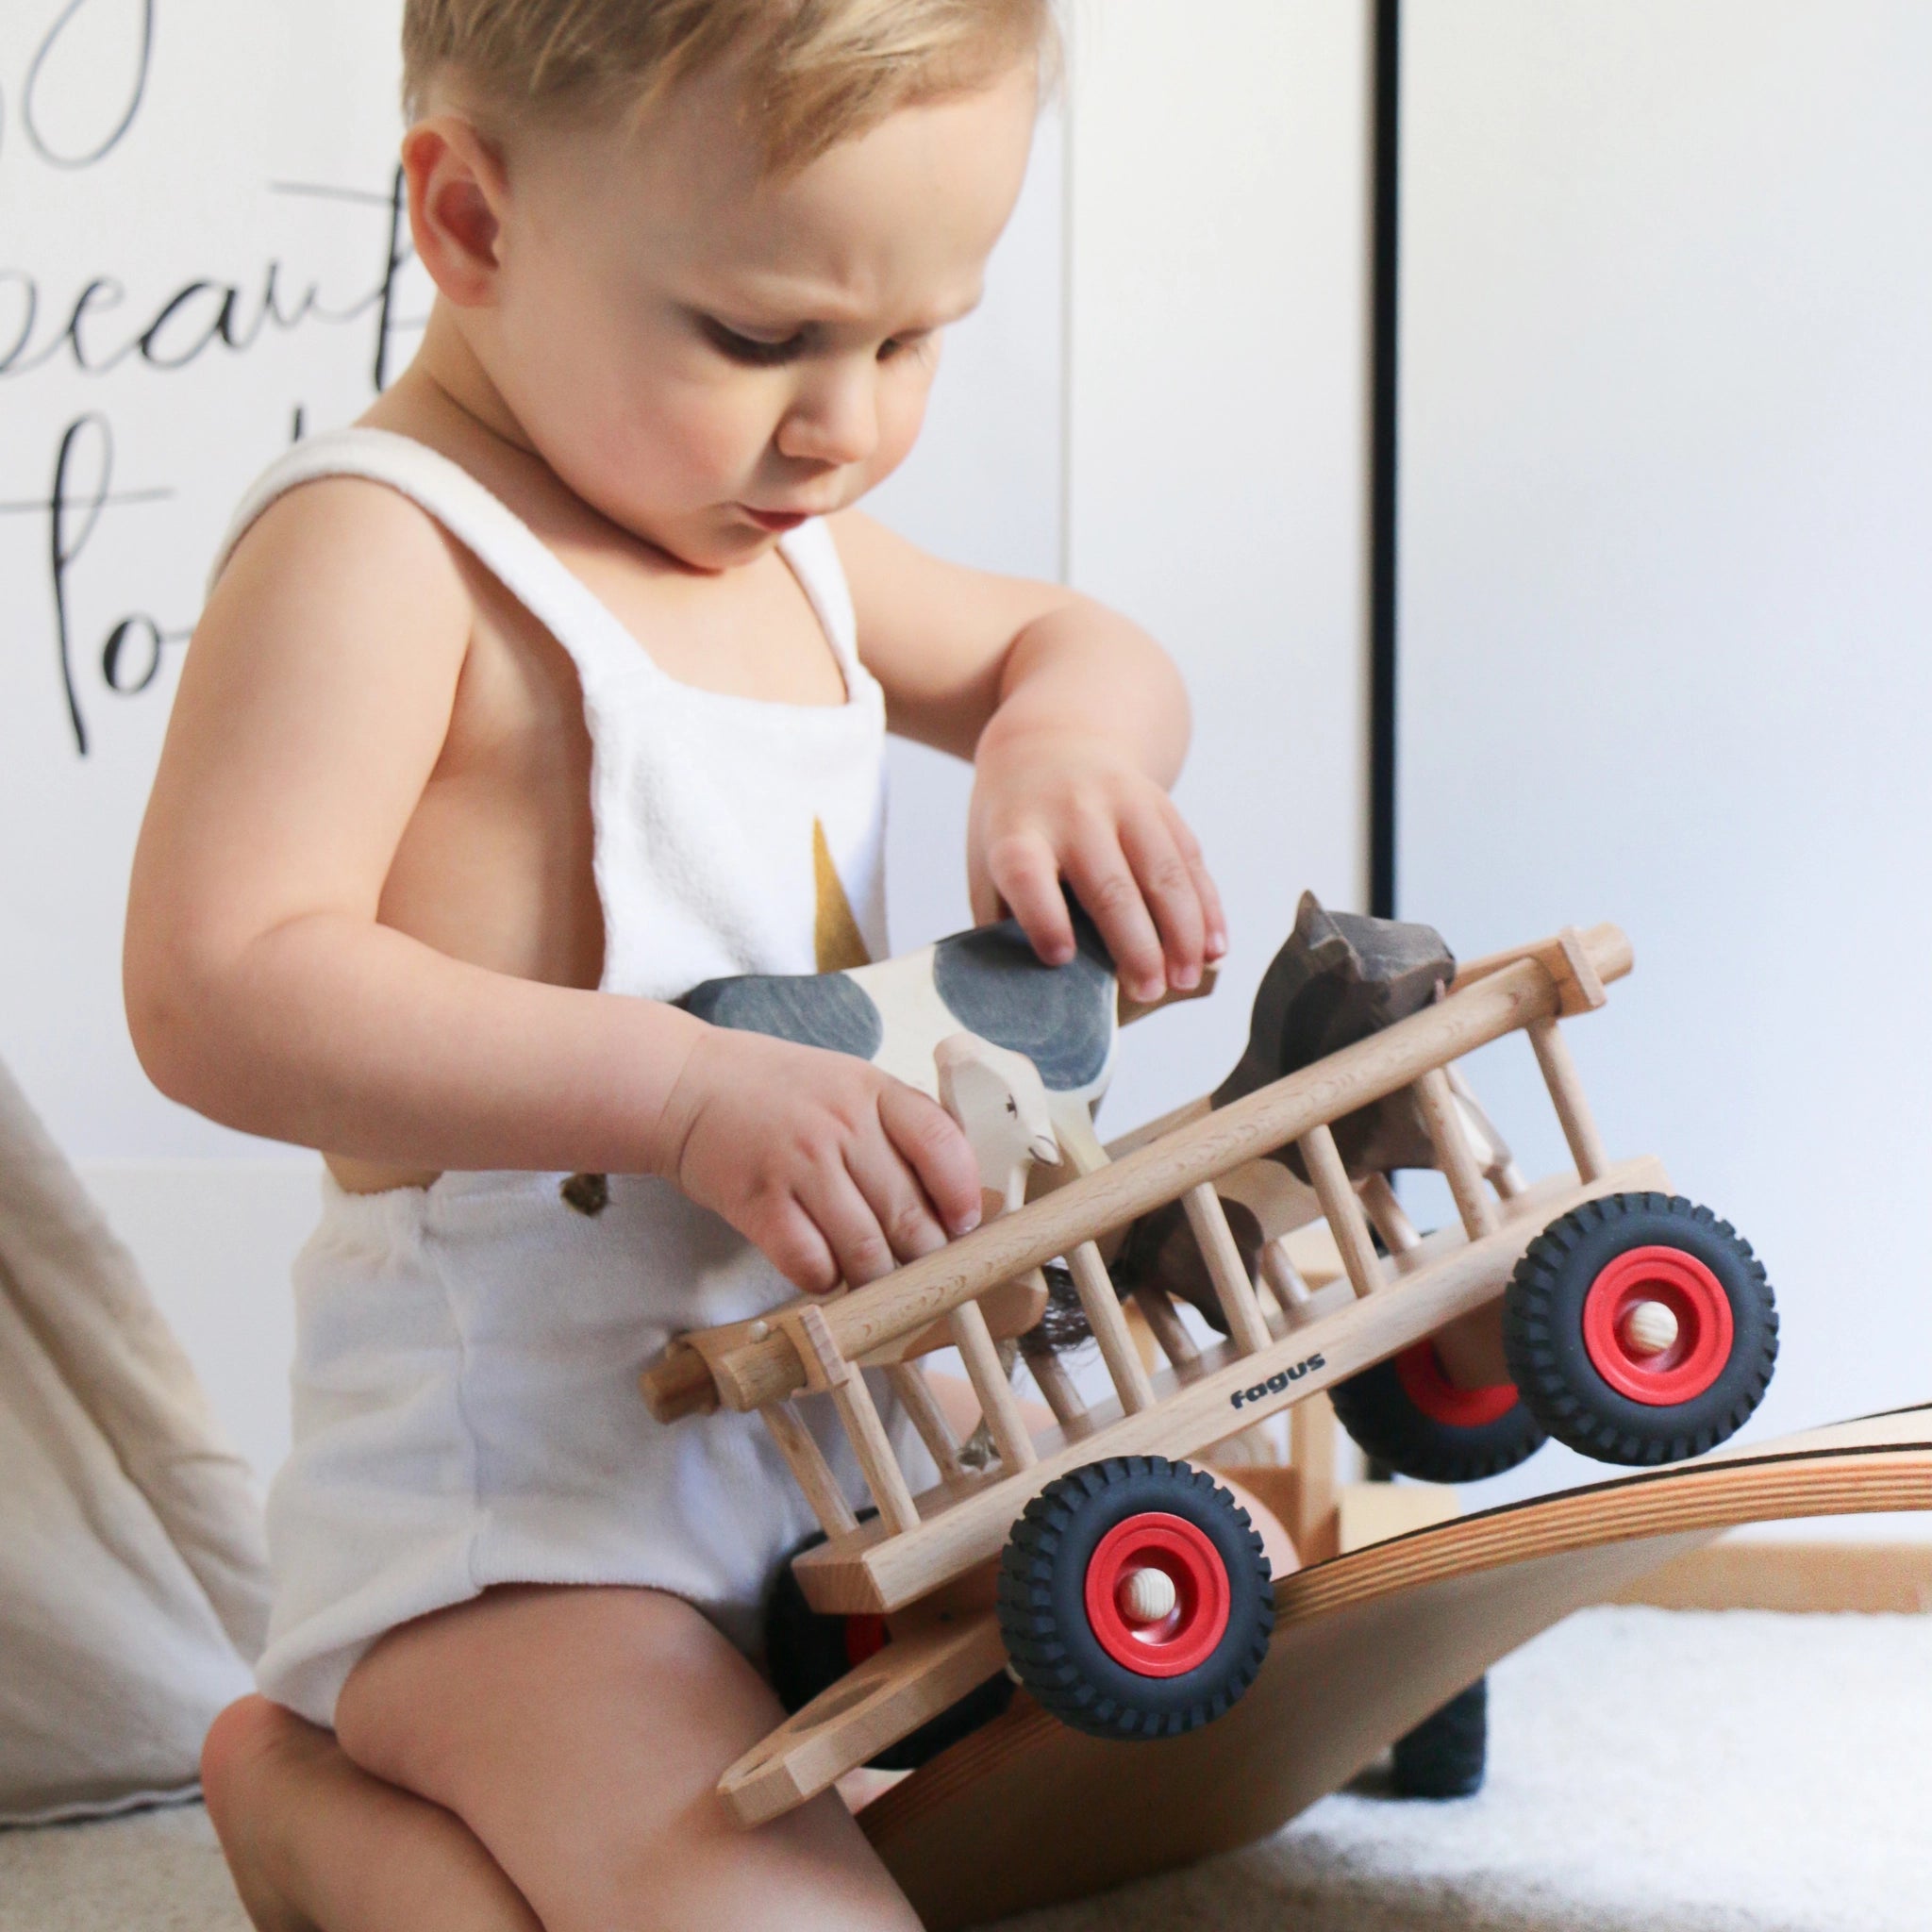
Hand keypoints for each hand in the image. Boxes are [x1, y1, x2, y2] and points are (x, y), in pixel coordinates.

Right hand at [656, 1027, 982, 1294]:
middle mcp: (841, 1125)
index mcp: (872, 1090)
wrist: (682, 1086)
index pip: (943, 1147)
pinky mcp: (758, 1203)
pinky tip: (821, 1268)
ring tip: (871, 1276)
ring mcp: (799, 1164)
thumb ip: (896, 1125)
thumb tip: (950, 1198)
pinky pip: (812, 1264)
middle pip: (909, 1216)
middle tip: (919, 1270)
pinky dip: (825, 1279)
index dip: (962, 1197)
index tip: (963, 1225)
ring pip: (866, 1251)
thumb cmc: (774, 1091)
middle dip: (923, 1257)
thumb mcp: (845, 1082)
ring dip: (875, 1278)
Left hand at [967, 731, 1227, 1005]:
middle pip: (1110, 884)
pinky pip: (1190, 859)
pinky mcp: (1160, 804)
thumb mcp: (986, 863)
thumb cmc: (1014, 826)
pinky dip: (1207, 908)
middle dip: (1135, 945)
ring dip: (1181, 932)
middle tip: (1147, 992)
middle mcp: (1072, 812)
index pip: (1028, 874)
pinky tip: (1213, 948)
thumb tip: (1030, 992)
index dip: (1044, 918)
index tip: (1060, 959)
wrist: (1049, 742)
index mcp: (1018, 831)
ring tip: (1185, 980)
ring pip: (1164, 872)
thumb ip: (1003, 921)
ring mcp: (1123, 802)